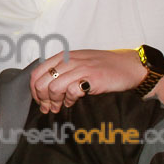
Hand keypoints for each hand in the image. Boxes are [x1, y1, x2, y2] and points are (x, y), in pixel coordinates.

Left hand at [29, 49, 145, 112]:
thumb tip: (44, 89)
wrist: (129, 66)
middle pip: (41, 82)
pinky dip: (69, 100)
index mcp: (63, 56)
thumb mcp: (79, 62)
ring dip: (54, 102)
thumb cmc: (104, 66)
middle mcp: (69, 61)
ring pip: (53, 88)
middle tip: (48, 107)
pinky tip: (73, 102)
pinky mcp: (92, 78)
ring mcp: (81, 69)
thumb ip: (62, 70)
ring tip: (59, 107)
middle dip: (41, 98)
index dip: (34, 89)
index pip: (37, 72)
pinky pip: (71, 91)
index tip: (39, 100)